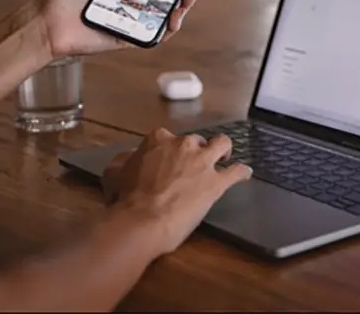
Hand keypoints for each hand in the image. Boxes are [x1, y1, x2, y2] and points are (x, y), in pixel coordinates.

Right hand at [102, 129, 251, 256]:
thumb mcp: (114, 173)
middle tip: (192, 166)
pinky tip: (245, 173)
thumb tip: (129, 158)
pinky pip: (236, 172)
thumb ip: (125, 161)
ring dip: (224, 150)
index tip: (168, 161)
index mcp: (158, 140)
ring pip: (222, 145)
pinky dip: (241, 172)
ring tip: (225, 158)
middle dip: (195, 151)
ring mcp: (202, 162)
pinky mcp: (216, 183)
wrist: (141, 220)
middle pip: (195, 141)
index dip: (168, 151)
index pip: (167, 138)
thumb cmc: (124, 199)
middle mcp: (183, 145)